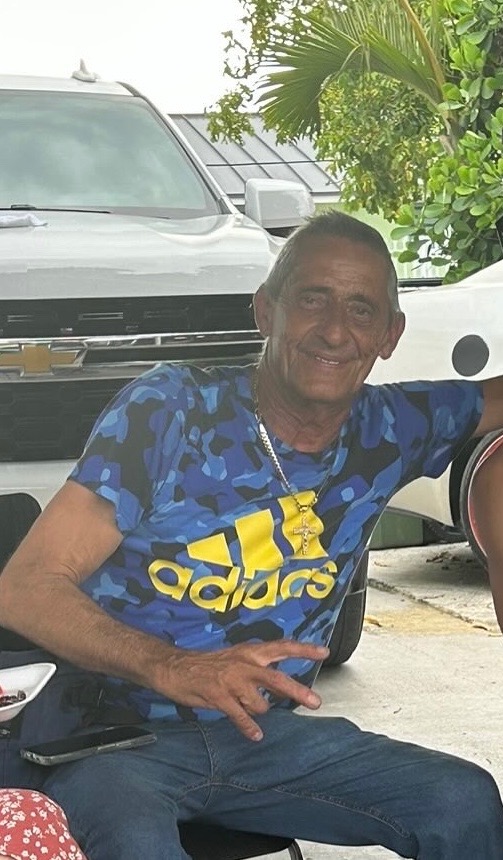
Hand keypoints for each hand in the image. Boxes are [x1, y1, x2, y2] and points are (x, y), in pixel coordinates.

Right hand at [160, 640, 328, 740]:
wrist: (174, 667)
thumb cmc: (207, 665)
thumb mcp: (235, 658)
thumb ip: (257, 669)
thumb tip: (280, 686)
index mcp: (249, 652)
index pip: (281, 647)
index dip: (303, 649)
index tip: (324, 652)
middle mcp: (244, 664)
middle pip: (277, 679)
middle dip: (298, 692)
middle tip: (316, 702)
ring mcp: (231, 680)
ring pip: (260, 704)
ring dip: (258, 711)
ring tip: (246, 708)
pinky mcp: (219, 696)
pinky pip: (240, 716)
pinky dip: (249, 728)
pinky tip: (255, 735)